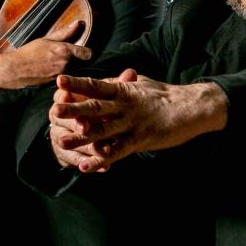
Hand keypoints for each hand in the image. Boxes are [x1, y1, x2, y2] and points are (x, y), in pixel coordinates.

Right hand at [0, 20, 92, 94]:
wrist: (14, 71)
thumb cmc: (28, 54)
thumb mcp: (45, 39)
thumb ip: (65, 33)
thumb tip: (78, 23)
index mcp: (65, 51)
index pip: (88, 54)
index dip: (86, 53)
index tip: (81, 52)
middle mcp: (66, 65)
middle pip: (83, 64)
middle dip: (79, 62)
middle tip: (69, 59)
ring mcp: (62, 76)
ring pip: (75, 72)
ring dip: (72, 70)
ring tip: (58, 66)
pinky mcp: (57, 85)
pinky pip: (67, 80)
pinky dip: (64, 77)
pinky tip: (54, 73)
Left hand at [49, 70, 228, 172]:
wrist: (192, 108)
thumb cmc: (166, 95)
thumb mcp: (141, 84)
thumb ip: (121, 83)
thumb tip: (105, 79)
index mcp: (124, 89)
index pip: (96, 85)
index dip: (77, 84)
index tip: (59, 81)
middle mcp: (125, 105)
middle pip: (95, 107)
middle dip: (73, 110)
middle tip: (53, 111)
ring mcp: (133, 123)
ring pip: (103, 130)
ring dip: (80, 137)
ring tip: (61, 141)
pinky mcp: (141, 140)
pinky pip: (117, 151)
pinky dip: (101, 159)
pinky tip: (86, 166)